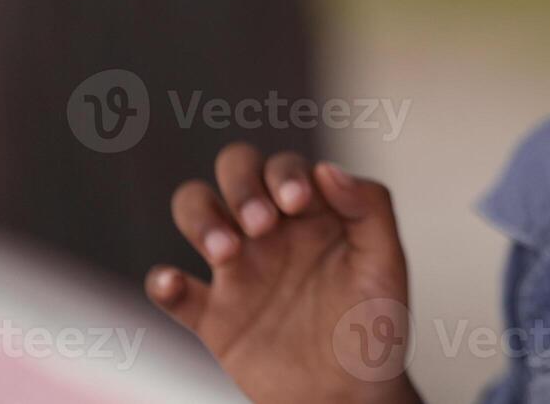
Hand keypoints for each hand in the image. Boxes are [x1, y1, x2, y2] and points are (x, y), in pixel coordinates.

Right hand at [146, 143, 421, 403]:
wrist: (352, 396)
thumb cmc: (374, 326)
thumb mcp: (386, 262)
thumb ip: (370, 207)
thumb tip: (328, 169)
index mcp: (314, 214)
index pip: (284, 167)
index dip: (284, 173)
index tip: (297, 202)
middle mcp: (272, 232)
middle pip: (234, 173)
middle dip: (240, 185)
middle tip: (260, 223)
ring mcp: (241, 271)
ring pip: (196, 213)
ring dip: (201, 218)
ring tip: (227, 251)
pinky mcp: (215, 317)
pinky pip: (172, 291)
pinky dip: (163, 281)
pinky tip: (176, 283)